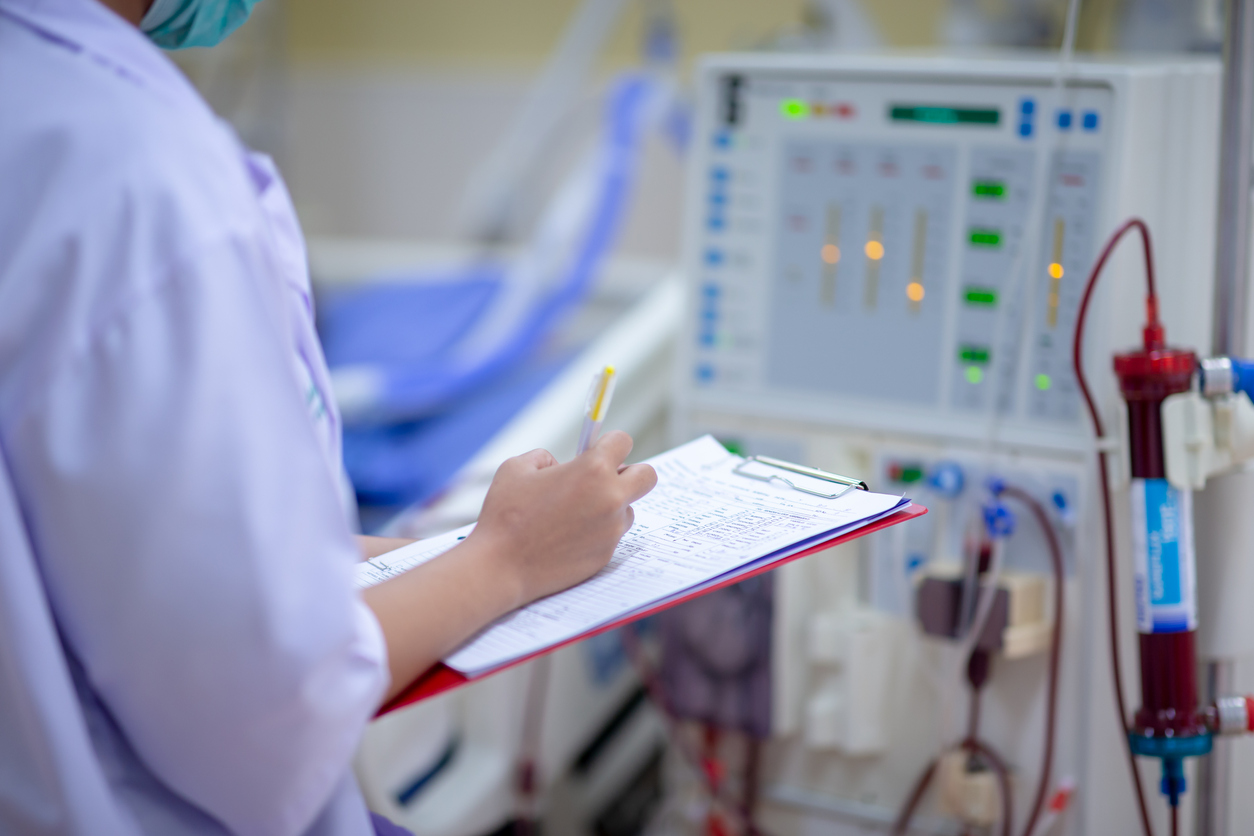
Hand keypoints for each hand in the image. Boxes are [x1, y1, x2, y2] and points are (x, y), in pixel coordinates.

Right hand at [466, 430, 657, 608]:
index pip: (623, 442)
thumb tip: (560, 465)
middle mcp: (610, 499)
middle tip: (605, 478)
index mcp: (592, 470)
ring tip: (575, 513)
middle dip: (630, 473)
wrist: (501, 566)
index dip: (609, 443)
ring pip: (628, 509)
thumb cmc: (504, 515)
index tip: (599, 449)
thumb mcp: (517, 468)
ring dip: (610, 506)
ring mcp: (612, 530)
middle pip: (647, 476)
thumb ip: (546, 458)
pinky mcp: (607, 554)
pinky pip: (611, 535)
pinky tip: (568, 536)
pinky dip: (597, 532)